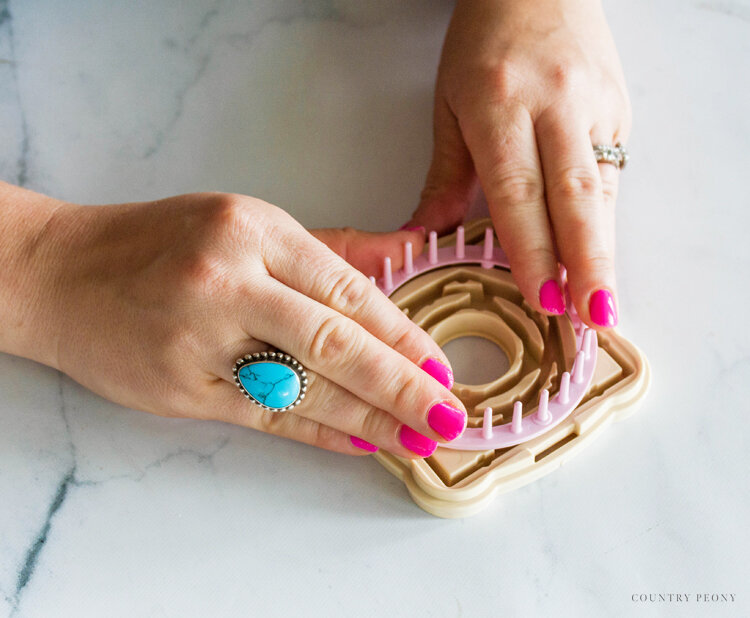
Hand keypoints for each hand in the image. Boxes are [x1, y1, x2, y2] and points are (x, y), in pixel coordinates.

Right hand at [19, 192, 466, 456]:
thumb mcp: (244, 225)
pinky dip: (318, 432)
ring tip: (417, 439)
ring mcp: (203, 340)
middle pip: (334, 342)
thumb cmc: (161, 243)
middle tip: (449, 416)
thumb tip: (401, 263)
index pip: (346, 289)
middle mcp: (230, 282)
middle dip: (401, 384)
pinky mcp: (184, 388)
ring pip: (304, 387)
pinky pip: (266, 417)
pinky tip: (360, 444)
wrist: (64, 274)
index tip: (439, 364)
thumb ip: (325, 252)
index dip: (401, 332)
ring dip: (369, 418)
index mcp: (253, 231)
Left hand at [407, 0, 630, 328]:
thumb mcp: (448, 106)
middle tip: (590, 318)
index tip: (542, 298)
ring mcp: (594, 106)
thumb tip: (426, 238)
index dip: (532, 251)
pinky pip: (611, 174)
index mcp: (500, 106)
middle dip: (585, 264)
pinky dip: (605, 221)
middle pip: (573, 198)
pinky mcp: (618, 110)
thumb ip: (445, 177)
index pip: (518, 193)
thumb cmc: (484, 42)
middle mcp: (554, 106)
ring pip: (601, 191)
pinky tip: (600, 258)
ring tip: (602, 304)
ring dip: (603, 251)